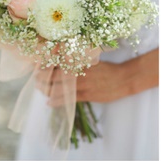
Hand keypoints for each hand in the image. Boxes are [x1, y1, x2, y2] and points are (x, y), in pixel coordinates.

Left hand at [35, 48, 157, 104]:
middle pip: (53, 76)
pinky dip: (57, 101)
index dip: (43, 65)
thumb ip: (75, 60)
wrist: (124, 78)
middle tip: (35, 80)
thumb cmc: (106, 68)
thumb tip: (58, 58)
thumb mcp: (90, 60)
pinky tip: (49, 102)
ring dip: (47, 90)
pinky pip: (68, 99)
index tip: (35, 67)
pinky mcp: (87, 95)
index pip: (55, 62)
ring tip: (41, 90)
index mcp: (78, 61)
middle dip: (41, 79)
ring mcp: (82, 84)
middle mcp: (78, 72)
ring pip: (58, 89)